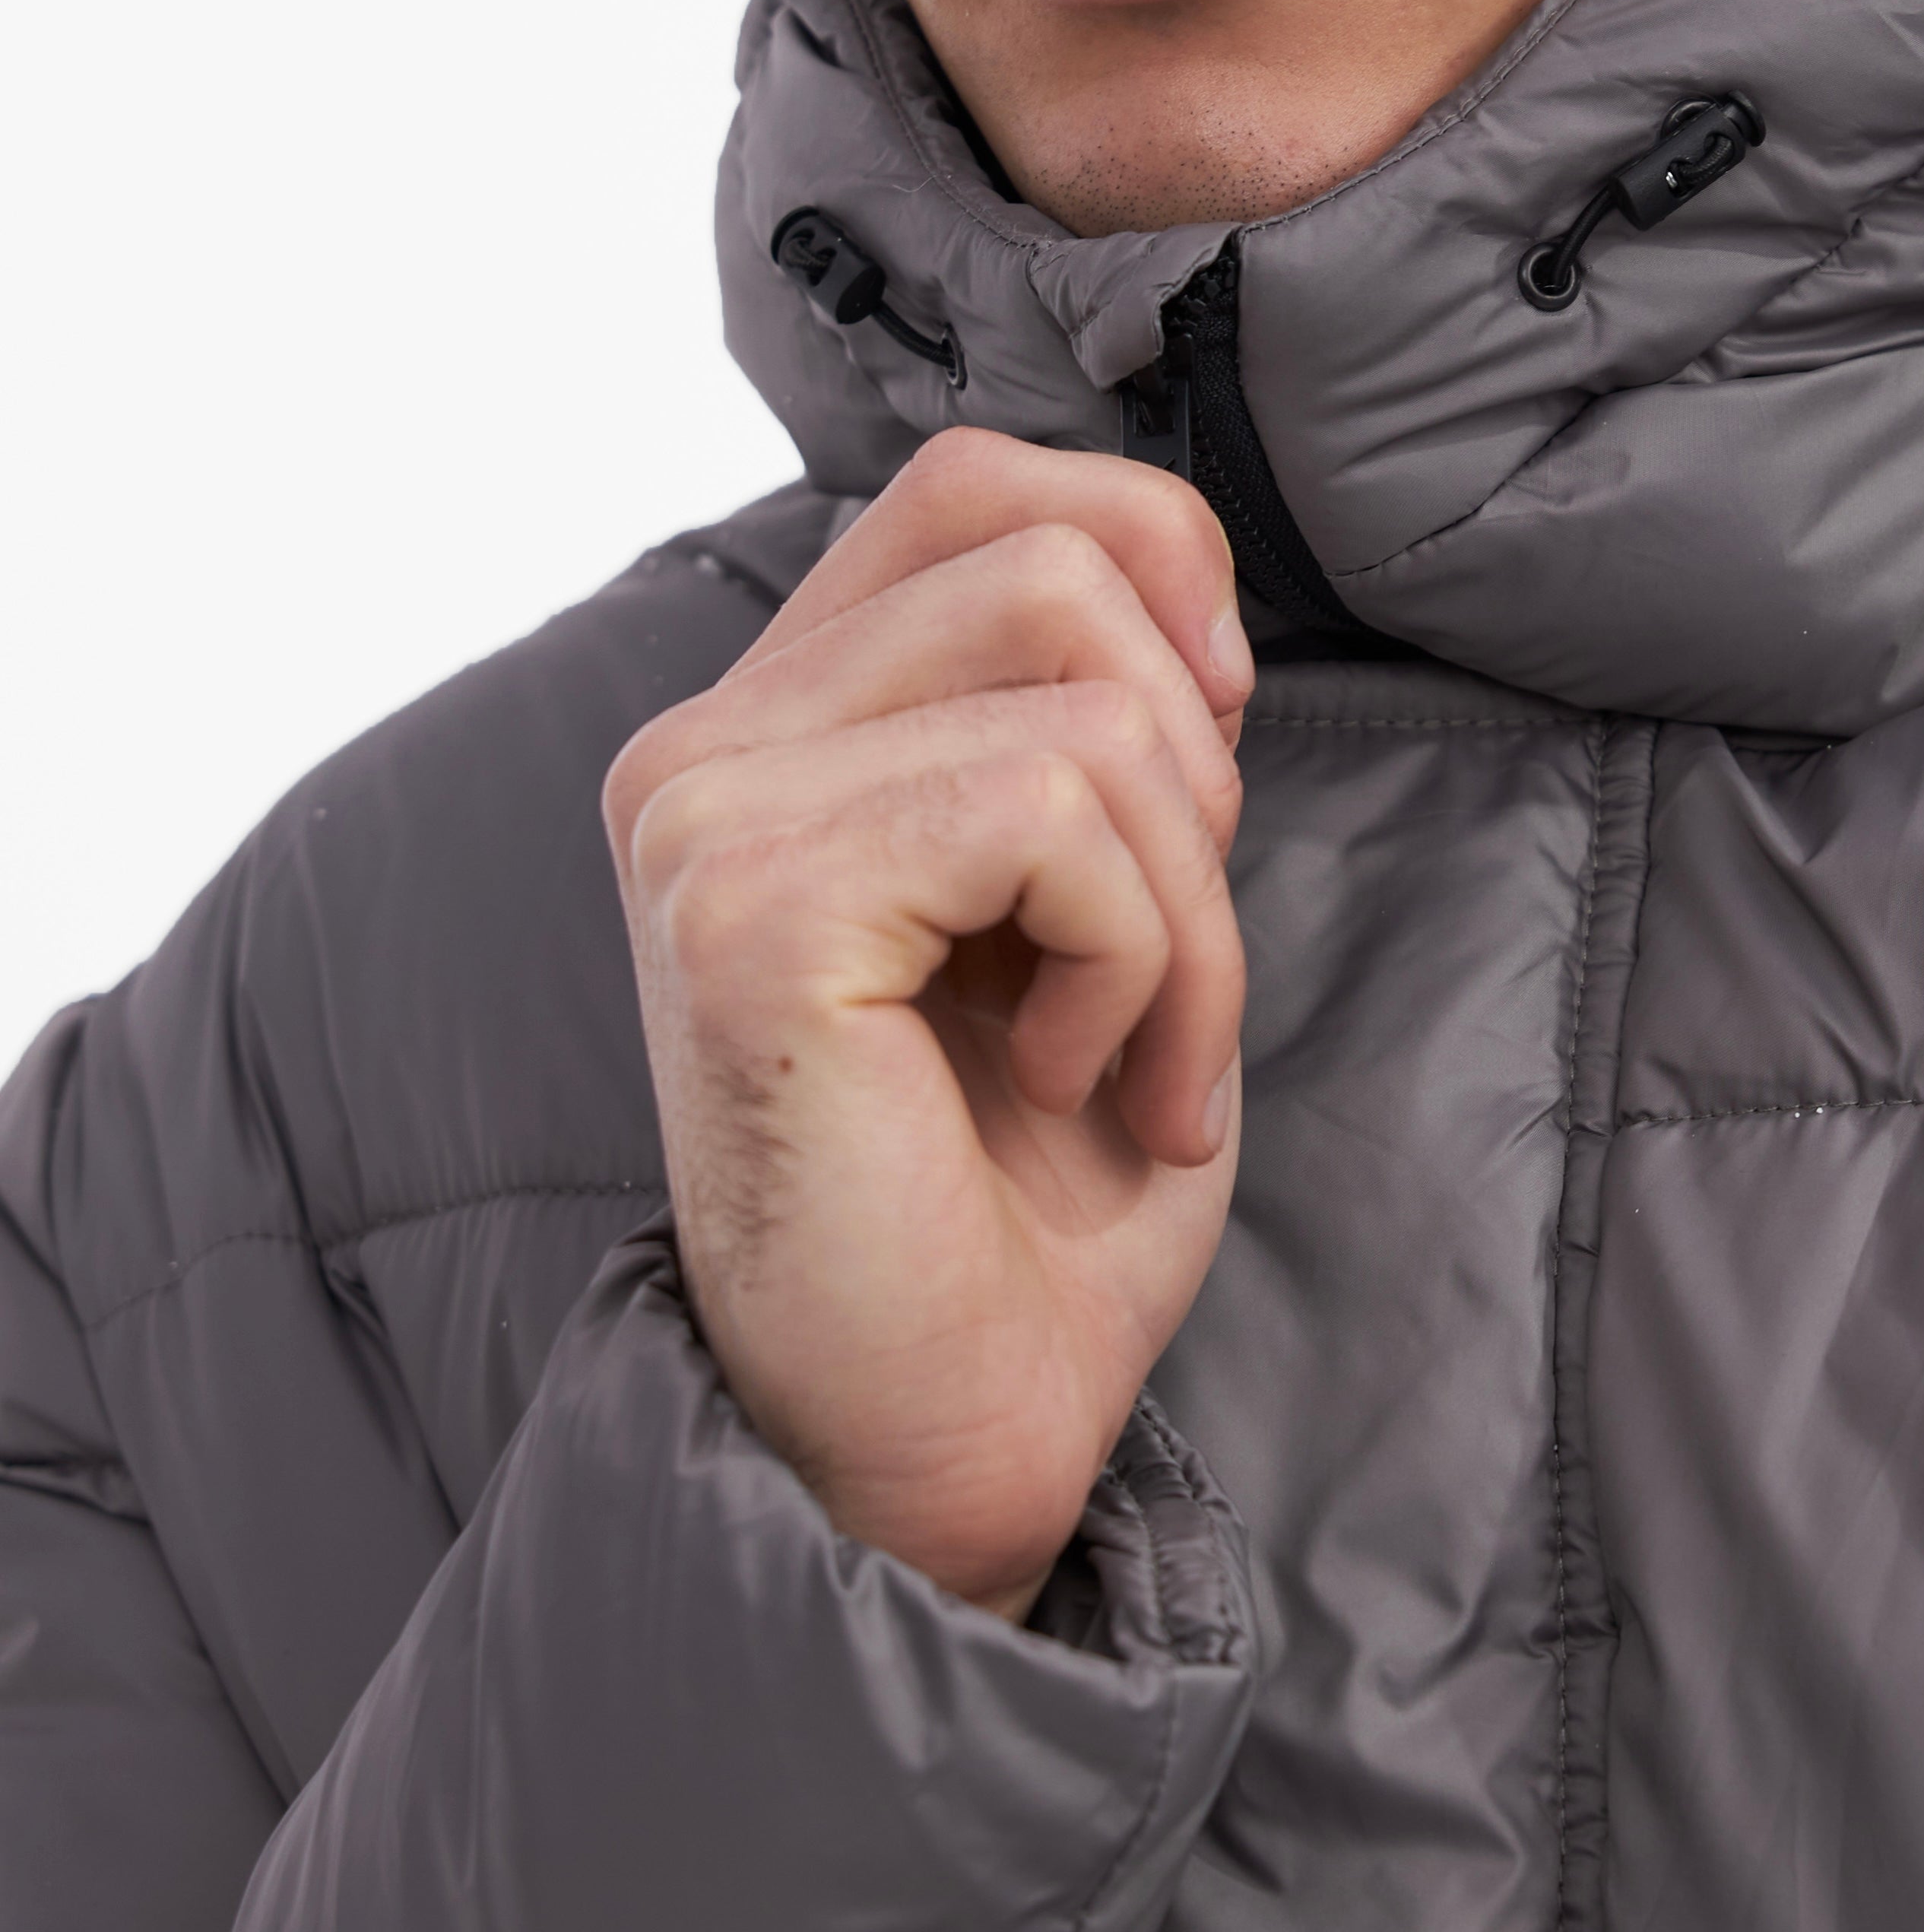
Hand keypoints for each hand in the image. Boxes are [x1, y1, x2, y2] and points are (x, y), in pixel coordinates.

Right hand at [604, 435, 1252, 1615]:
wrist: (944, 1446)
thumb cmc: (1027, 1201)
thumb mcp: (1097, 895)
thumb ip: (1099, 711)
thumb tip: (1186, 590)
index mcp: (775, 726)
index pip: (980, 485)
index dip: (1153, 567)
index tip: (1210, 754)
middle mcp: (706, 748)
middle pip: (1052, 558)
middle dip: (1193, 767)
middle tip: (1166, 965)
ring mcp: (708, 818)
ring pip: (1082, 690)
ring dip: (1184, 898)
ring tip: (1128, 1055)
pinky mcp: (751, 907)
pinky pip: (1053, 807)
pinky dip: (1142, 957)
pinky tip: (1078, 1081)